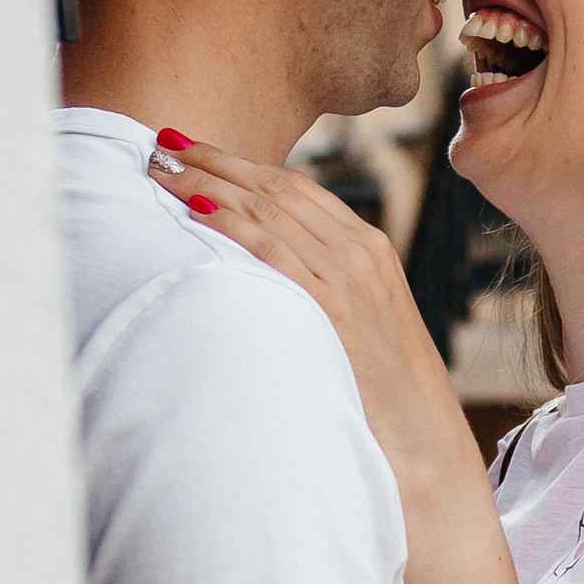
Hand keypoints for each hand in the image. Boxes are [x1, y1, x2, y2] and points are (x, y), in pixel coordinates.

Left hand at [147, 131, 491, 515]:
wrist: (424, 438)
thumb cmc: (383, 391)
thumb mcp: (359, 323)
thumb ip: (323, 287)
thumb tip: (267, 277)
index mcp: (368, 247)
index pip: (293, 188)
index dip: (238, 163)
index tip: (190, 149)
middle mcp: (361, 251)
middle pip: (275, 188)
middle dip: (213, 160)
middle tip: (159, 144)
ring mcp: (351, 278)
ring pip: (269, 211)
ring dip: (208, 183)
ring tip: (160, 168)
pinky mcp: (338, 311)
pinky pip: (276, 254)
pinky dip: (235, 227)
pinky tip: (197, 211)